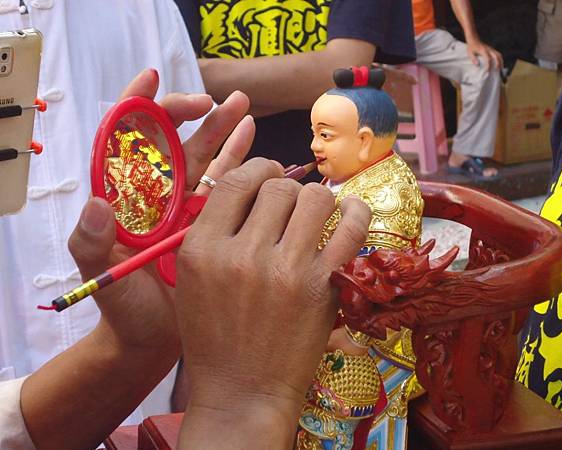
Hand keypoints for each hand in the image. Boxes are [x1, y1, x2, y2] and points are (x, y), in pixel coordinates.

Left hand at [67, 68, 253, 357]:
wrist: (151, 338)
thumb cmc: (123, 308)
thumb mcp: (102, 276)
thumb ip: (89, 242)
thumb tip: (93, 204)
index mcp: (126, 199)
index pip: (126, 141)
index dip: (137, 108)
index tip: (152, 81)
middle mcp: (157, 196)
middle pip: (173, 142)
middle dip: (191, 115)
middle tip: (214, 102)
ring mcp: (186, 207)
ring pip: (204, 158)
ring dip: (222, 129)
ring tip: (242, 105)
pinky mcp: (210, 222)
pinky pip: (225, 184)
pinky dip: (238, 159)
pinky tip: (252, 138)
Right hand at [175, 158, 370, 447]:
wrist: (243, 390)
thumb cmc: (214, 337)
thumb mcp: (192, 280)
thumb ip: (214, 230)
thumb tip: (253, 184)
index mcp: (202, 249)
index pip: (236, 180)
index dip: (259, 169)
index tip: (269, 176)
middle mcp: (242, 255)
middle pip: (279, 186)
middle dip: (288, 190)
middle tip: (291, 208)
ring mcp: (286, 271)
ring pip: (315, 198)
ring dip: (318, 201)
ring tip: (316, 216)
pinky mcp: (322, 287)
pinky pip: (350, 227)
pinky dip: (355, 211)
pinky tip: (349, 212)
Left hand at [466, 39, 502, 70]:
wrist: (474, 39)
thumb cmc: (471, 47)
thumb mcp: (470, 53)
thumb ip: (473, 59)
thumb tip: (477, 66)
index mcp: (483, 50)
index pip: (488, 59)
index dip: (489, 66)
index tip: (487, 71)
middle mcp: (489, 49)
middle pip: (497, 56)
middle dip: (498, 64)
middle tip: (497, 71)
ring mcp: (491, 49)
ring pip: (499, 55)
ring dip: (501, 62)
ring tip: (501, 69)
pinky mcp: (492, 49)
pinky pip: (498, 54)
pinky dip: (500, 59)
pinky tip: (500, 64)